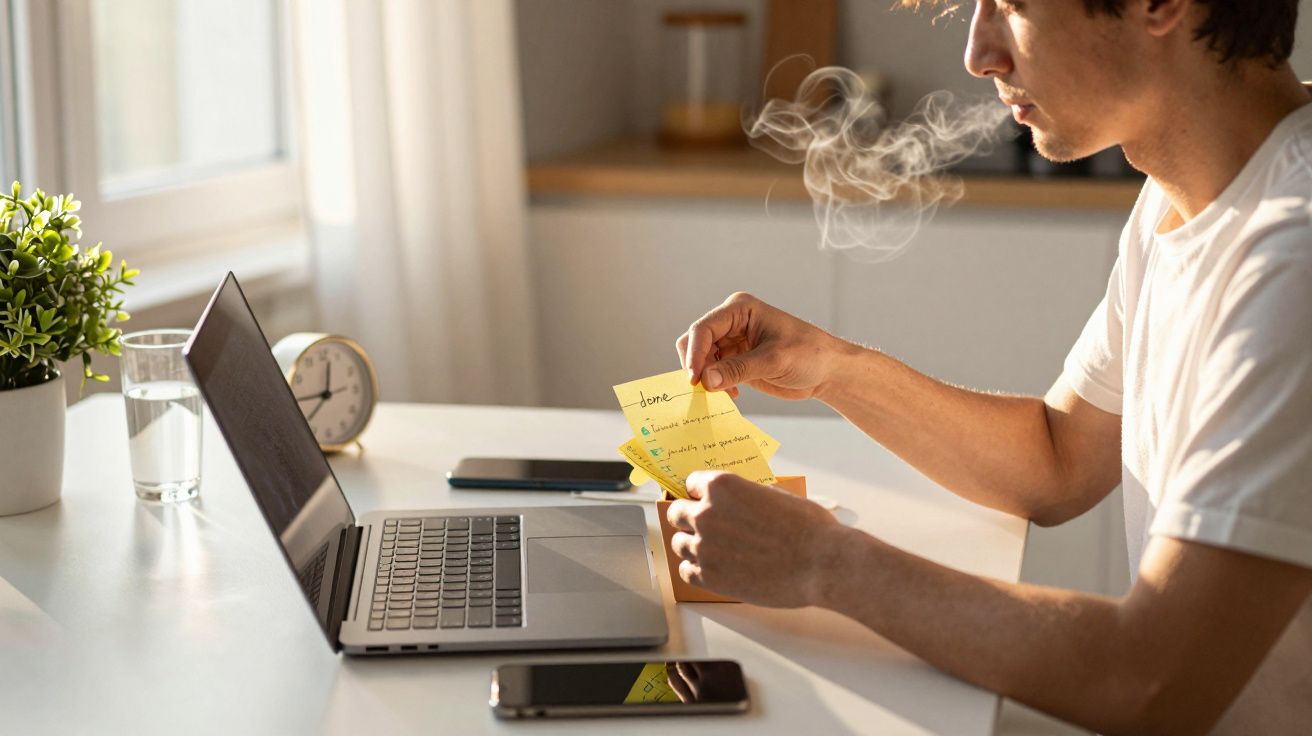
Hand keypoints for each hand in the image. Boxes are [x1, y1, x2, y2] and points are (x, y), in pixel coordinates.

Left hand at [666, 471, 844, 607]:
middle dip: (688, 517)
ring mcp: (704, 547)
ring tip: (710, 550)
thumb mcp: (777, 494)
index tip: (703, 500)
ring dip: (691, 545)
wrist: (821, 563)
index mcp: (722, 487)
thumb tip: (742, 499)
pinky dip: (695, 570)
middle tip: (702, 526)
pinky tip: (709, 569)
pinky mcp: (709, 577)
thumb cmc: (808, 527)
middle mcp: (706, 514)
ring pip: (678, 543)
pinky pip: (686, 571)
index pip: (691, 483)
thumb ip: (749, 494)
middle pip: (676, 513)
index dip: (699, 492)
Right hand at [675, 292, 844, 399]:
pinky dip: (715, 386)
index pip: (704, 328)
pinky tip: (732, 396)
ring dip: (706, 378)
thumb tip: (705, 380)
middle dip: (696, 366)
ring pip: (701, 360)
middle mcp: (731, 323)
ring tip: (724, 394)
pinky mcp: (735, 361)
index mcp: (740, 309)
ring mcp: (732, 342)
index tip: (695, 379)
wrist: (828, 371)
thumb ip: (738, 369)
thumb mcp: (774, 360)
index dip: (694, 353)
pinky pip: (712, 373)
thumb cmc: (810, 355)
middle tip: (704, 390)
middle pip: (695, 342)